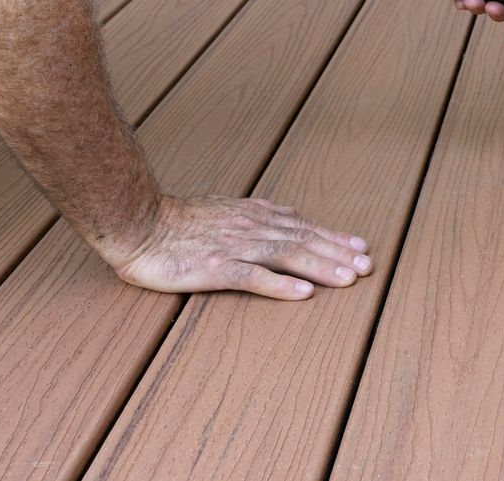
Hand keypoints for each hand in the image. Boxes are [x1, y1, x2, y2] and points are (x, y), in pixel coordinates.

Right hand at [105, 194, 371, 298]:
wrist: (136, 222)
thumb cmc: (174, 221)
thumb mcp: (223, 210)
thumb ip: (255, 215)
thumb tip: (287, 215)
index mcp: (252, 216)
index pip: (301, 226)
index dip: (332, 237)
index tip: (360, 248)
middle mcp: (249, 228)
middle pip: (302, 240)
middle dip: (338, 253)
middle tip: (367, 266)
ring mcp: (233, 247)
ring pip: (286, 256)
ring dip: (320, 267)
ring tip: (347, 279)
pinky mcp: (214, 267)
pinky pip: (252, 276)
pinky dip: (279, 285)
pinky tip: (302, 293)